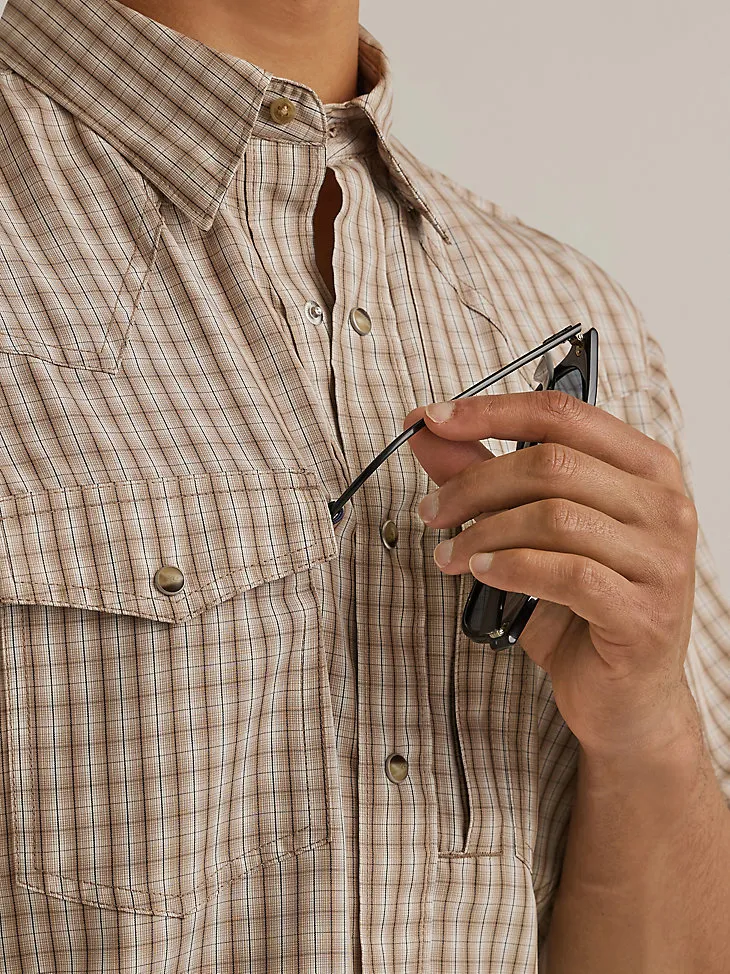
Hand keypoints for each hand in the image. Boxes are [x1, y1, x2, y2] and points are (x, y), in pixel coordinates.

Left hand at [402, 391, 699, 757]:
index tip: (433, 421)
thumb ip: (487, 477)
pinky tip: (480, 573)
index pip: (563, 413)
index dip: (490, 412)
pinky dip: (511, 568)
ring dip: (483, 531)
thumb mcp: (530, 532)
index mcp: (644, 468)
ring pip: (555, 516)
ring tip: (448, 554)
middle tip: (432, 510)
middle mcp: (664, 505)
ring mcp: (662, 559)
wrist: (626, 698)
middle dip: (474, 483)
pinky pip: (567, 573)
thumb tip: (430, 434)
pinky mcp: (645, 613)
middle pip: (552, 463)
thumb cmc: (582, 610)